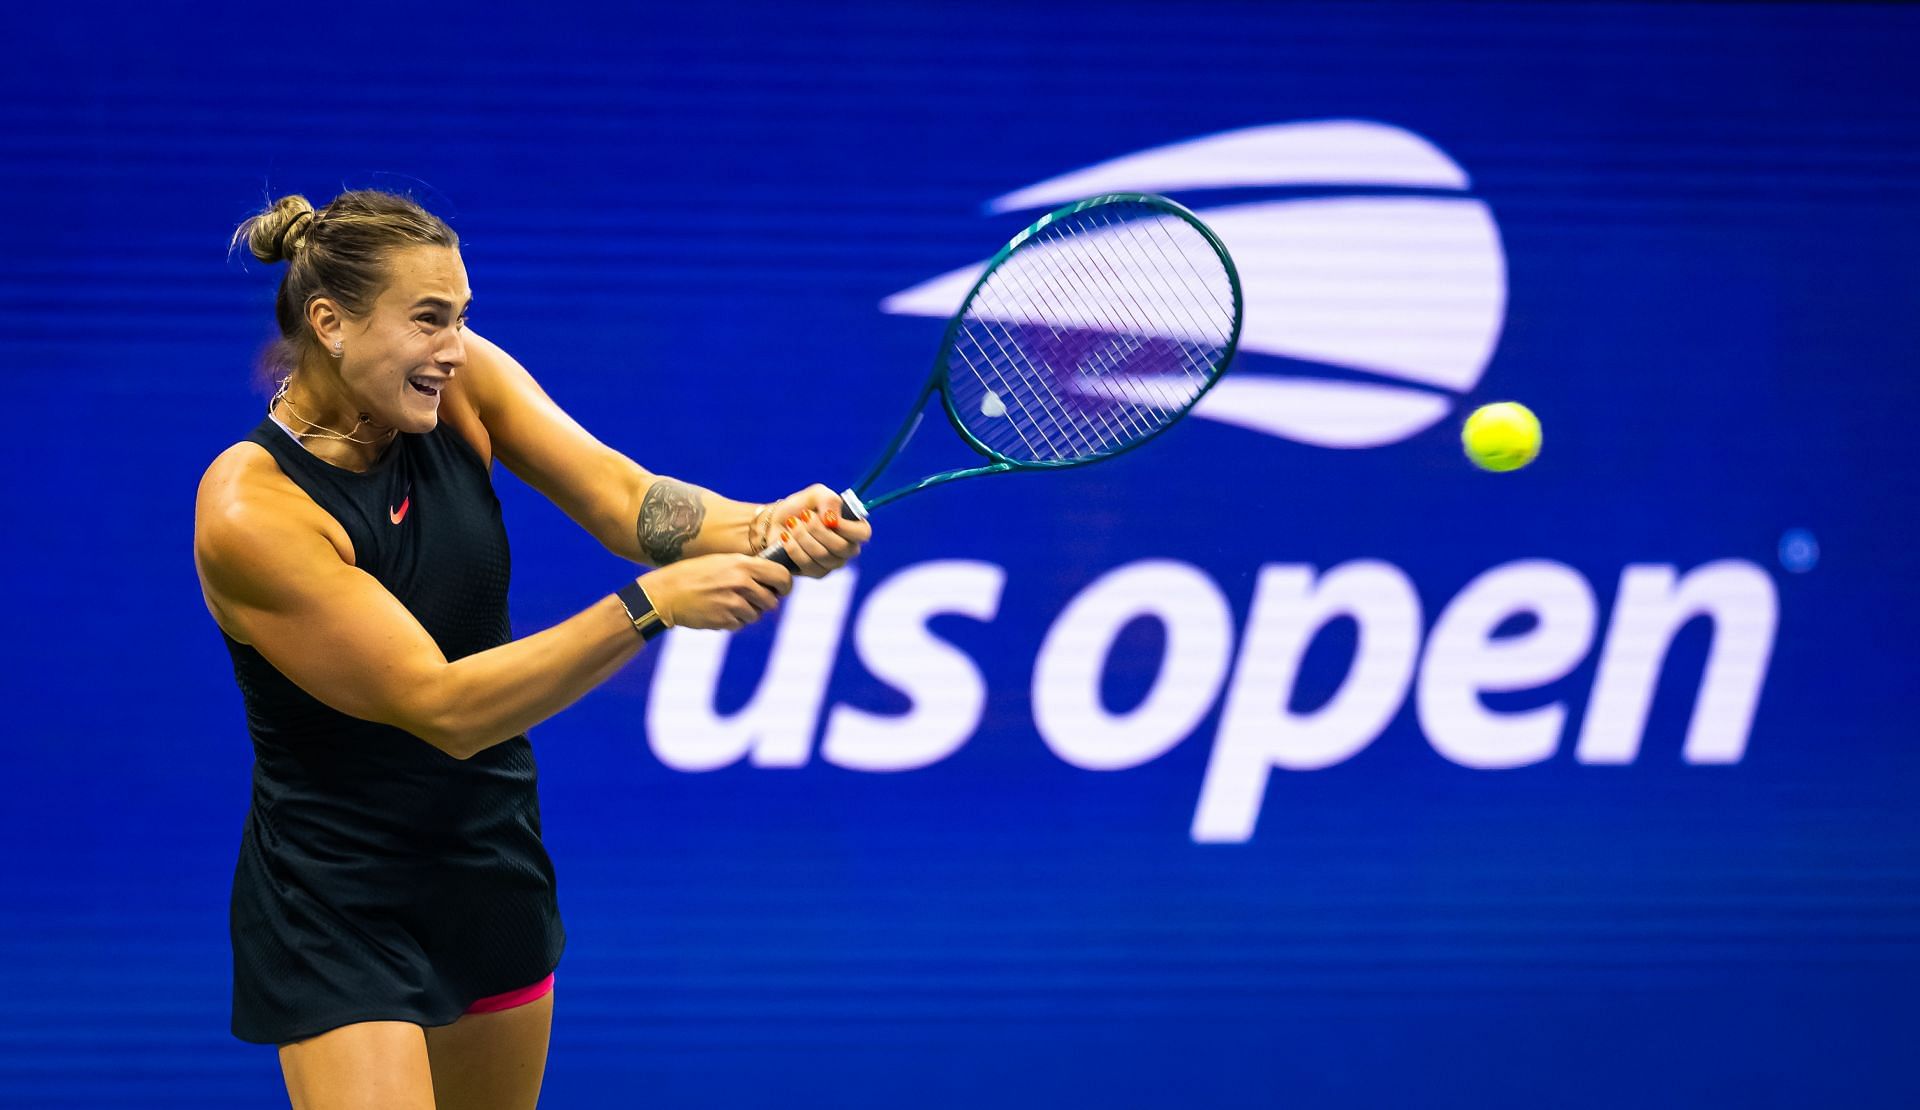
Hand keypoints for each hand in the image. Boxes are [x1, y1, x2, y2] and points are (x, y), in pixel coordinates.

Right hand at [638, 554, 791, 630]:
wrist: (667, 592)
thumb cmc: (695, 574)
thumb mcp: (723, 561)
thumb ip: (749, 568)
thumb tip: (775, 580)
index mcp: (743, 564)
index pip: (782, 576)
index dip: (785, 585)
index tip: (782, 590)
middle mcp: (741, 583)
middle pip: (772, 601)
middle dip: (764, 602)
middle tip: (750, 598)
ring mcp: (733, 603)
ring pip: (757, 615)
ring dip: (748, 612)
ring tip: (727, 602)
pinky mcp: (725, 620)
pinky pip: (741, 624)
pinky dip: (734, 621)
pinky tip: (718, 610)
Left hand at [765, 484, 870, 577]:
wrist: (779, 521)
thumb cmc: (802, 506)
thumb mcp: (817, 494)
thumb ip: (829, 500)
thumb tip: (832, 519)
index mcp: (854, 528)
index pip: (863, 533)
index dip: (846, 527)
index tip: (826, 517)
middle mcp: (848, 548)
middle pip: (841, 547)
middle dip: (817, 529)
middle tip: (804, 515)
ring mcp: (833, 563)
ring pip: (822, 556)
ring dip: (802, 536)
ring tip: (792, 523)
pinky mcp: (816, 572)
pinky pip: (808, 565)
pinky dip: (794, 548)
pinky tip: (786, 537)